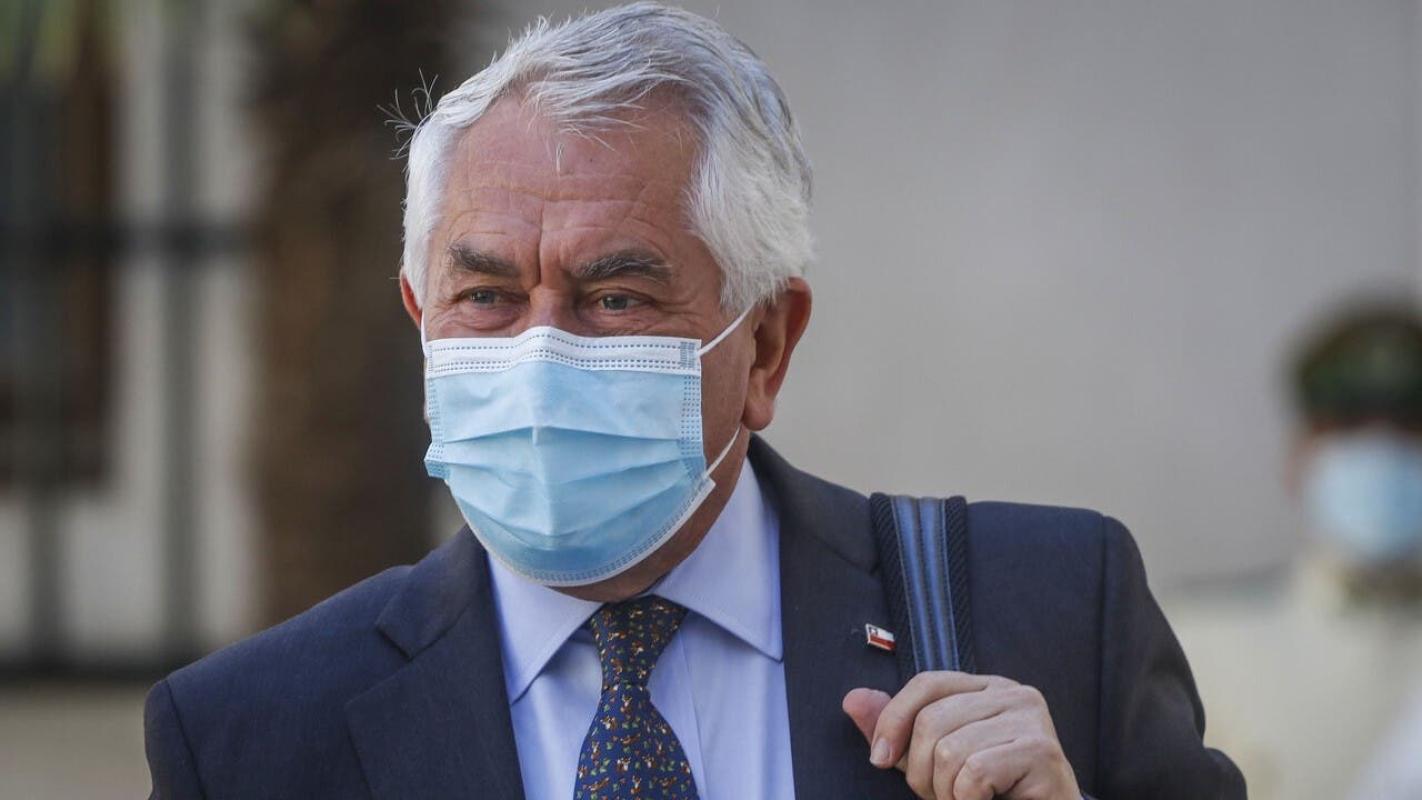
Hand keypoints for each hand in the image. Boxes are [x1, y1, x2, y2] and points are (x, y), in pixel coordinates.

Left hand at [842, 672, 1079, 799]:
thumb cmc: (990, 792)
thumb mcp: (933, 757)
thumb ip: (897, 729)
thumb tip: (853, 700)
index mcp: (986, 687)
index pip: (927, 683)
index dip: (893, 719)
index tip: (879, 760)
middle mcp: (1013, 693)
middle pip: (933, 720)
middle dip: (922, 771)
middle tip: (941, 795)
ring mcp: (1032, 719)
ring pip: (951, 750)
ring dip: (946, 792)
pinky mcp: (1043, 751)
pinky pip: (975, 773)